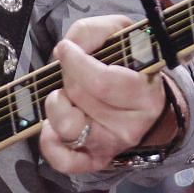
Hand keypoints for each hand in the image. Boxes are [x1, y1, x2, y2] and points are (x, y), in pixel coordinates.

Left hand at [38, 14, 180, 175]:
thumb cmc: (129, 65)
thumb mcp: (120, 35)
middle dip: (67, 75)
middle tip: (72, 68)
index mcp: (144, 94)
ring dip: (56, 104)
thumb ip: (91, 32)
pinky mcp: (93, 161)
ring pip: (67, 127)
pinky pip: (62, 159)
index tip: (67, 49)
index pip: (101, 81)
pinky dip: (49, 141)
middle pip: (79, 97)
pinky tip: (51, 125)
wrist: (143, 103)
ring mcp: (111, 146)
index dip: (76, 62)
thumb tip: (65, 49)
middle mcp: (130, 126)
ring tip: (64, 95)